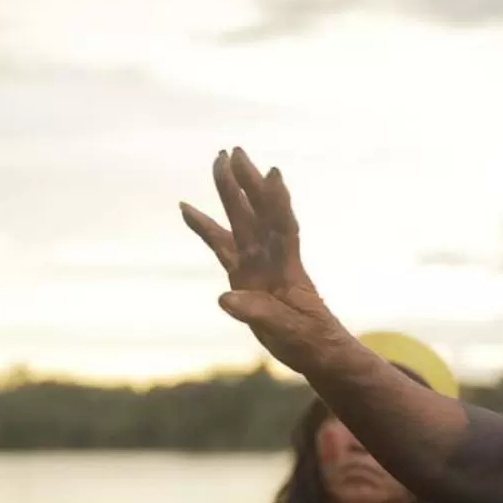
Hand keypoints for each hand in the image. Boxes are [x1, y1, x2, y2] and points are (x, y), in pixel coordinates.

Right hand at [181, 148, 344, 374]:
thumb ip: (260, 313)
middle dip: (247, 183)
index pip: (283, 228)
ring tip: (218, 162)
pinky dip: (205, 227)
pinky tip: (186, 209)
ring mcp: (257, 264)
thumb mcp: (288, 330)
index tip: (273, 174)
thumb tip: (225, 298)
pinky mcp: (243, 275)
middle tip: (234, 151)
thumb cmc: (309, 340)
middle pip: (258, 213)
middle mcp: (271, 259)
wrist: (316, 350)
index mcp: (288, 268)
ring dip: (230, 192)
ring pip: (241, 220)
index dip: (278, 202)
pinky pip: (221, 245)